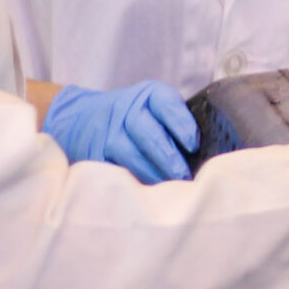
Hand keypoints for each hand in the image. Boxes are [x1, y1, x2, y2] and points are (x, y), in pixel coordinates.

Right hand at [42, 81, 196, 183]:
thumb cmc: (135, 117)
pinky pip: (114, 169)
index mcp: (148, 95)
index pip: (166, 104)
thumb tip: (206, 152)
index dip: (181, 124)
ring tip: (170, 188)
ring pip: (129, 153)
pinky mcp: (94, 154)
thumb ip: (176, 122)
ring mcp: (107, 132)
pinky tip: (147, 193)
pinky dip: (132, 181)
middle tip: (184, 176)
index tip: (193, 145)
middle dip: (168, 157)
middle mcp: (125, 110)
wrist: (83, 118)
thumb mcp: (154, 107)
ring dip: (152, 173)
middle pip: (147, 132)